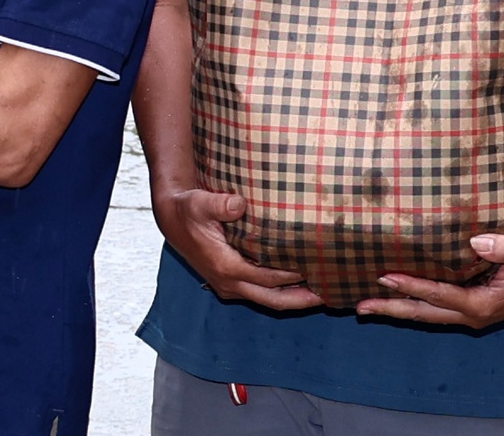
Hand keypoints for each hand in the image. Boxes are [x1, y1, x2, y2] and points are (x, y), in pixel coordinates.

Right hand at [152, 186, 322, 310]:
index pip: (268, 276)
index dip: (294, 274)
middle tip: (330, 295)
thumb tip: (239, 203)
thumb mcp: (199, 203)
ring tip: (322, 294)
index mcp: (226, 267)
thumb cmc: (188, 210)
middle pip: (273, 300)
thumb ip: (219, 204)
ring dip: (294, 300)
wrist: (172, 221)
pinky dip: (280, 293)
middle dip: (302, 300)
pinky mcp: (230, 284)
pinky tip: (297, 285)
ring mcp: (229, 287)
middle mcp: (229, 282)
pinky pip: (260, 295)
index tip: (318, 267)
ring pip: (268, 301)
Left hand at [357, 233, 503, 327]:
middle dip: (391, 309)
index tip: (383, 276)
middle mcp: (471, 314)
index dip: (411, 286)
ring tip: (364, 306)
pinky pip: (432, 307)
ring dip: (395, 309)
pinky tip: (391, 296)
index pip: (438, 295)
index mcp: (482, 304)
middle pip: (423, 313)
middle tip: (359, 306)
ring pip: (425, 313)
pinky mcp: (467, 306)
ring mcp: (468, 313)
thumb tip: (477, 242)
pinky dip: (410, 303)